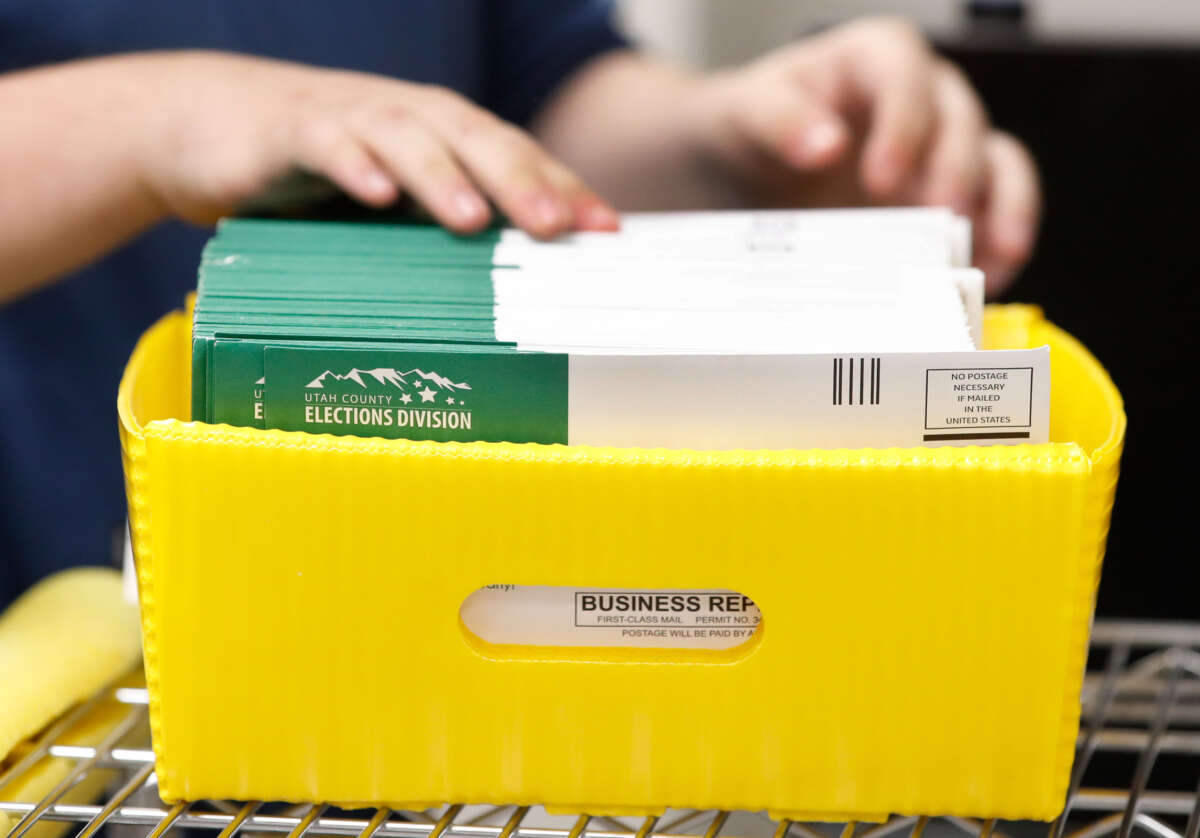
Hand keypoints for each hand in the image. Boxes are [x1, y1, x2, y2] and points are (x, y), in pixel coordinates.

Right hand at [137, 51, 618, 236]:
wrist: (210, 124)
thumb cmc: (321, 174)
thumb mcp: (393, 206)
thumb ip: (444, 233)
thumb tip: (514, 297)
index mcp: (445, 135)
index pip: (516, 156)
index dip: (563, 188)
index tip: (607, 231)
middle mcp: (409, 118)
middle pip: (475, 139)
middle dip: (520, 179)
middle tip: (557, 226)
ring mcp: (351, 118)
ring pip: (408, 137)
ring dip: (444, 176)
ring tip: (475, 221)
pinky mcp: (290, 131)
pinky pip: (326, 143)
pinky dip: (352, 165)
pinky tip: (375, 195)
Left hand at [685, 17, 1039, 293]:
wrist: (741, 167)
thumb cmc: (748, 127)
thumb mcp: (745, 112)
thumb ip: (778, 119)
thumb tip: (825, 146)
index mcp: (874, 59)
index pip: (905, 77)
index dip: (903, 125)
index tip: (882, 179)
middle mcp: (923, 97)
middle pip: (961, 122)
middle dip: (956, 171)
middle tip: (940, 217)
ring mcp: (943, 148)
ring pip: (997, 163)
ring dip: (1004, 208)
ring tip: (993, 258)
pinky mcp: (950, 196)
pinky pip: (994, 211)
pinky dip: (997, 244)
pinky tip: (989, 280)